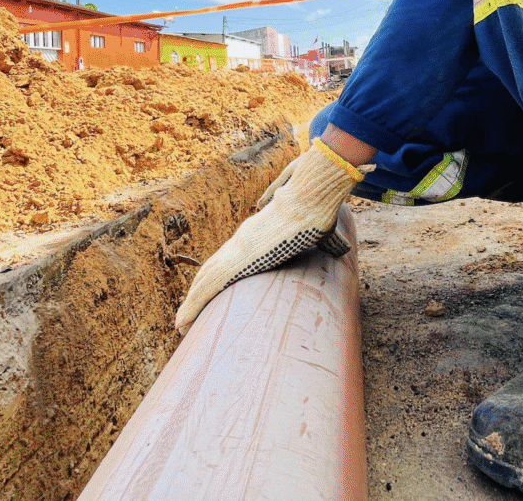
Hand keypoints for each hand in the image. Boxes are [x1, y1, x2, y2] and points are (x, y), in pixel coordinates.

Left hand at [174, 139, 371, 334]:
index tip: (211, 290)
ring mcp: (236, 251)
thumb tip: (342, 249)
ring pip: (204, 281)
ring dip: (192, 304)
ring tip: (180, 324)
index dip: (218, 275)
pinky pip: (208, 288)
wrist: (310, 198)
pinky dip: (193, 306)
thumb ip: (325, 241)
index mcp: (256, 235)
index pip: (230, 259)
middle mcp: (241, 242)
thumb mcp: (322, 231)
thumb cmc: (317, 210)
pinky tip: (182, 321)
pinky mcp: (237, 262)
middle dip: (199, 293)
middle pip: (211, 270)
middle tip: (189, 314)